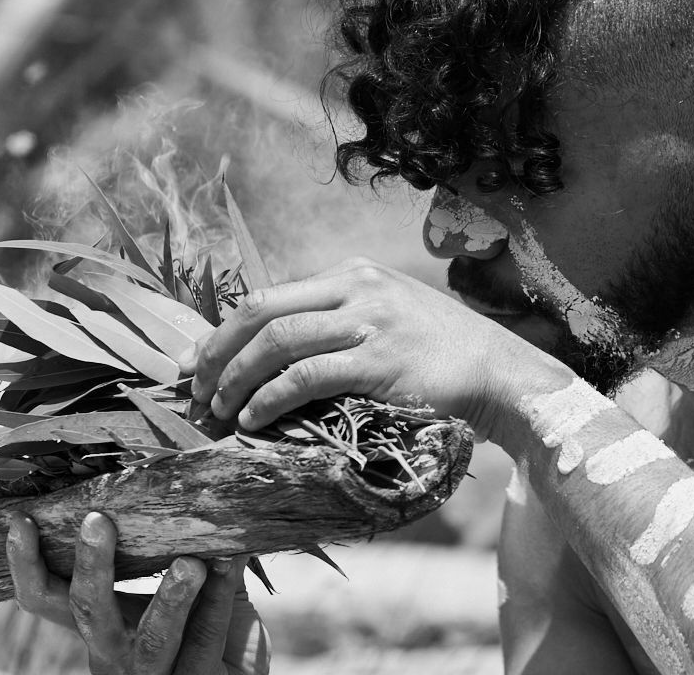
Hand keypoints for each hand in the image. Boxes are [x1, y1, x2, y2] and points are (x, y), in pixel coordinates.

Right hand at [5, 512, 269, 674]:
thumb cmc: (204, 632)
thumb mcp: (185, 589)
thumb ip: (182, 548)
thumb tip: (184, 485)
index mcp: (99, 624)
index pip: (46, 598)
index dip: (26, 565)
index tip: (21, 520)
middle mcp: (112, 651)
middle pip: (87, 613)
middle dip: (91, 567)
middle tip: (97, 521)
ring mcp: (151, 671)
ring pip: (151, 639)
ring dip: (169, 599)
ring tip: (189, 564)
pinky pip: (205, 636)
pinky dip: (217, 596)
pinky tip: (229, 561)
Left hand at [183, 258, 557, 438]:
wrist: (501, 373)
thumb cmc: (444, 354)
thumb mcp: (390, 315)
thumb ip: (342, 319)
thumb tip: (277, 350)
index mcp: (354, 272)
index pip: (269, 295)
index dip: (223, 331)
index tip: (196, 363)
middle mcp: (357, 287)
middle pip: (260, 310)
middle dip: (216, 352)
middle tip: (192, 388)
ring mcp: (369, 321)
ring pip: (276, 342)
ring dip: (236, 379)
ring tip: (218, 410)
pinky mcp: (379, 359)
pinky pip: (306, 376)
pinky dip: (270, 399)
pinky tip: (254, 420)